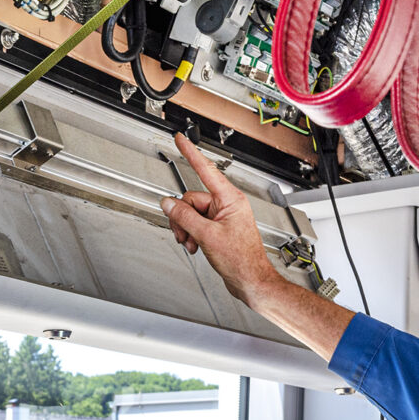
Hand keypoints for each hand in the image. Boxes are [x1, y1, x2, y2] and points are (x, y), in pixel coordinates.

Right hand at [163, 128, 285, 308]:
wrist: (250, 280)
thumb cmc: (241, 260)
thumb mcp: (207, 236)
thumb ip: (184, 217)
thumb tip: (168, 204)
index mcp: (230, 199)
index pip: (206, 170)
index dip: (191, 153)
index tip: (181, 139)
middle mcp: (227, 205)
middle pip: (191, 199)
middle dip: (183, 218)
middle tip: (185, 234)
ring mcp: (223, 217)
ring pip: (192, 213)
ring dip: (186, 229)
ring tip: (192, 243)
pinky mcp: (219, 228)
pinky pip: (197, 224)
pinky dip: (192, 234)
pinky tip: (196, 246)